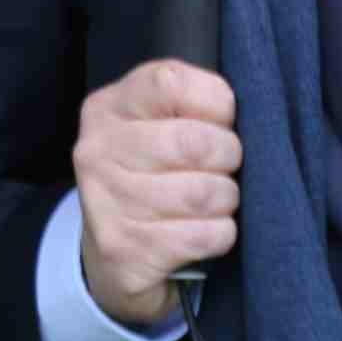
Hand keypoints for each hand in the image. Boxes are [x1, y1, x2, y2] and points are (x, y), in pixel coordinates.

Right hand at [72, 59, 240, 328]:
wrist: (114, 257)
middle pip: (194, 142)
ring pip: (203, 193)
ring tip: (215, 202)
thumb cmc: (153, 177)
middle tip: (224, 169)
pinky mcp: (125, 250)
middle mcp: (98, 150)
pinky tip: (206, 233)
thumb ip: (190, 104)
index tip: (220, 122)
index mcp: (108, 108)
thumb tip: (243, 114)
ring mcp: (107, 202)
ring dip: (225, 201)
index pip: (171, 83)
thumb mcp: (159, 125)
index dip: (216, 103)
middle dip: (228, 158)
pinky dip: (220, 235)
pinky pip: (203, 235)